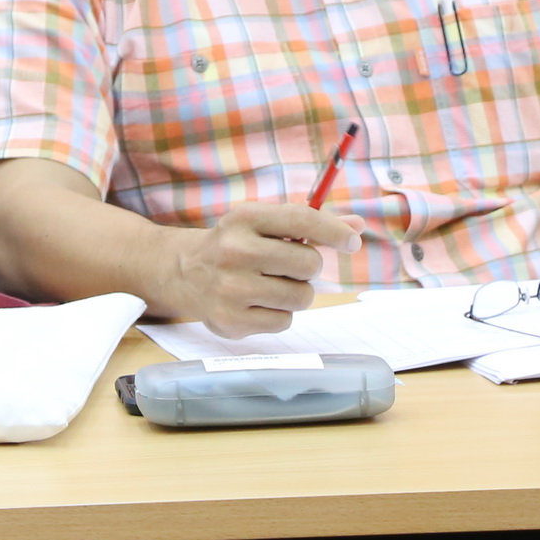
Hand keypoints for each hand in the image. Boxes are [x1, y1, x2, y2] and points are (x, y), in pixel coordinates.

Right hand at [164, 202, 359, 336]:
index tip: (352, 241)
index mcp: (244, 218)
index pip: (302, 220)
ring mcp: (231, 288)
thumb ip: (309, 224)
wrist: (183, 272)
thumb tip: (357, 225)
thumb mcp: (263, 224)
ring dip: (296, 292)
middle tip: (288, 266)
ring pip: (301, 296)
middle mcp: (234, 251)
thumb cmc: (235, 244)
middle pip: (309, 263)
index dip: (334, 231)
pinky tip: (257, 303)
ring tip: (270, 285)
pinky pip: (284, 321)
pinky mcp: (230, 320)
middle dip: (308, 267)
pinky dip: (279, 314)